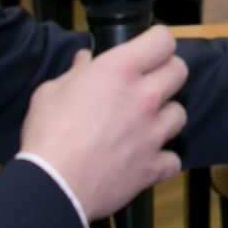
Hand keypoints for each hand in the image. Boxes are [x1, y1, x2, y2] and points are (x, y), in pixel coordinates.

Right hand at [20, 25, 187, 220]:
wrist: (52, 187)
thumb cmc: (47, 134)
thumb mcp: (50, 93)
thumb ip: (74, 73)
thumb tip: (86, 59)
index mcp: (120, 71)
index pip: (163, 41)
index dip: (156, 43)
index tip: (147, 51)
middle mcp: (145, 97)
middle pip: (179, 72)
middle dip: (165, 74)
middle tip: (146, 85)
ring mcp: (155, 132)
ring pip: (180, 114)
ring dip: (164, 117)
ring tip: (144, 125)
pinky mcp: (155, 165)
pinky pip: (172, 158)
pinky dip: (161, 160)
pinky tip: (144, 160)